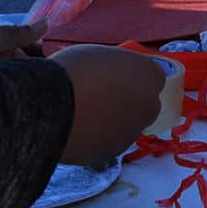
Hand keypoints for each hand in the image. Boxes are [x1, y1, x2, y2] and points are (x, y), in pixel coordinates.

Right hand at [55, 46, 165, 167]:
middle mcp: (149, 106)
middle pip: (145, 104)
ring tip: (82, 113)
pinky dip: (96, 137)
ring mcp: (133, 132)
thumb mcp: (101, 55)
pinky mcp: (113, 152)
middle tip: (101, 96)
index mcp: (150, 75)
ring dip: (112, 121)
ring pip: (126, 126)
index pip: (153, 77)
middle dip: (129, 102)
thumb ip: (117, 68)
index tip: (116, 77)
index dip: (133, 77)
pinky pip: (107, 142)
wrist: (53, 107)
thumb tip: (113, 79)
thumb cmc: (75, 70)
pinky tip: (76, 128)